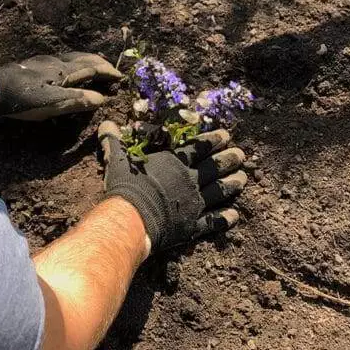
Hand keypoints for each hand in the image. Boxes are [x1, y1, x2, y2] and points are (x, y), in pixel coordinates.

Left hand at [0, 53, 121, 120]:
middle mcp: (57, 61)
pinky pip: (63, 60)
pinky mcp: (35, 65)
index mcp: (64, 70)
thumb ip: (78, 101)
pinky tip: (69, 71)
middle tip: (111, 71)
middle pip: (84, 58)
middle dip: (100, 64)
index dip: (108, 72)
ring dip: (87, 62)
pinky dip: (75, 64)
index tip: (120, 77)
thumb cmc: (24, 99)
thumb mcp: (53, 105)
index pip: (92, 68)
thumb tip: (101, 99)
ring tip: (95, 69)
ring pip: (73, 58)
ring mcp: (45, 61)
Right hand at [98, 121, 246, 252]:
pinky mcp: (192, 225)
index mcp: (174, 163)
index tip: (226, 135)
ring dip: (232, 185)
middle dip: (229, 160)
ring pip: (218, 192)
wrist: (131, 218)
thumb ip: (115, 141)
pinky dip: (224, 218)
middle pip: (213, 168)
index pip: (198, 148)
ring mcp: (194, 204)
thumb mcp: (117, 159)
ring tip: (244, 179)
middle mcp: (189, 180)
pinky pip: (212, 222)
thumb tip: (105, 124)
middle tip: (242, 155)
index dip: (212, 140)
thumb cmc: (125, 186)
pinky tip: (235, 215)